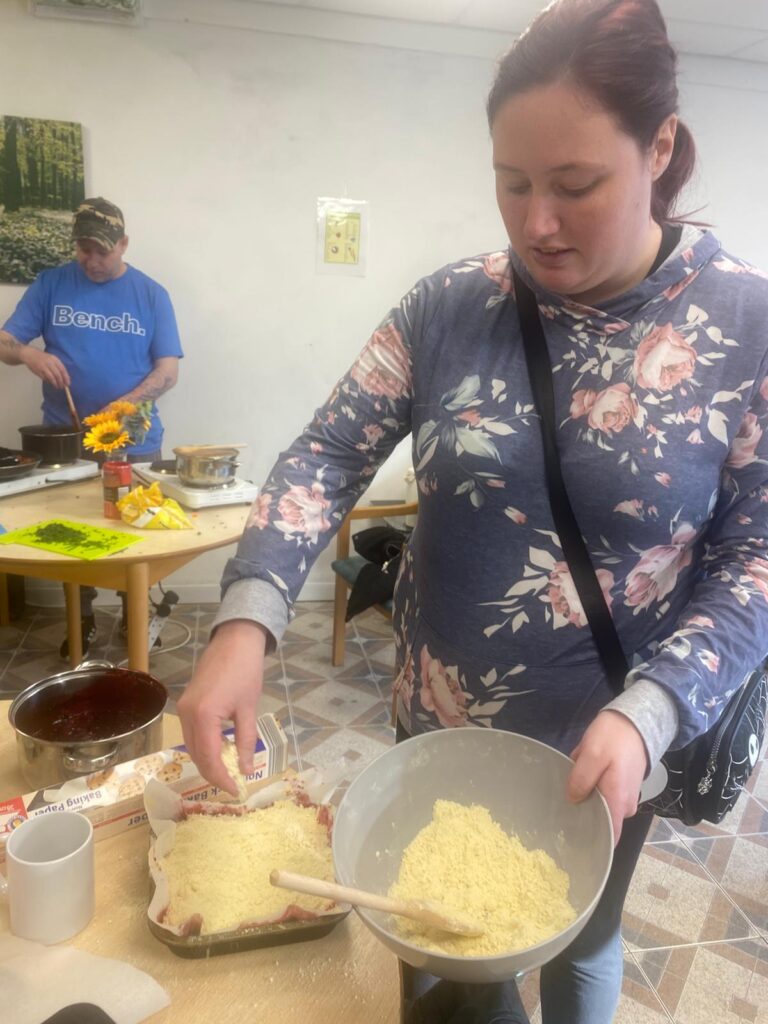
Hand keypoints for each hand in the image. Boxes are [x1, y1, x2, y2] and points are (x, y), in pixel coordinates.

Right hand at [19, 347, 69, 388]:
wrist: (30, 354)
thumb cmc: (43, 357)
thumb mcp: (52, 359)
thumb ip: (58, 366)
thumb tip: (64, 378)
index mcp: (55, 359)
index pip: (62, 369)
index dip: (66, 377)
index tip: (68, 383)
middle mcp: (50, 363)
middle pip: (58, 374)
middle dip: (61, 382)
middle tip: (62, 387)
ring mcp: (43, 367)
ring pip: (52, 377)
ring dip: (55, 383)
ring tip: (57, 386)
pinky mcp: (38, 371)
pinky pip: (45, 378)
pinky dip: (49, 382)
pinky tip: (51, 383)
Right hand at [176, 620, 267, 795]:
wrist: (235, 640)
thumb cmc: (246, 671)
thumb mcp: (249, 708)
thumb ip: (246, 741)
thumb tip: (246, 769)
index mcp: (203, 716)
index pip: (209, 758)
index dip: (220, 778)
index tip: (235, 790)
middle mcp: (186, 714)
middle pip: (196, 755)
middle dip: (213, 773)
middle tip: (232, 785)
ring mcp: (182, 708)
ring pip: (191, 746)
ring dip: (207, 761)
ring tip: (227, 772)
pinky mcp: (184, 703)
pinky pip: (191, 733)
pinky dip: (203, 746)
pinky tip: (219, 750)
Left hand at [567, 710, 647, 844]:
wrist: (636, 720)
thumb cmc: (613, 738)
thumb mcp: (591, 755)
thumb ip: (581, 780)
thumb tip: (573, 801)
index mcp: (618, 802)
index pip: (609, 837)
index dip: (591, 841)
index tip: (570, 837)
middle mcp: (625, 805)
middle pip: (600, 820)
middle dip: (582, 809)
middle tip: (563, 799)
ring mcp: (626, 796)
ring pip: (600, 804)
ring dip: (586, 793)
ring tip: (573, 779)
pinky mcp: (623, 786)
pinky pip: (604, 792)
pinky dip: (593, 784)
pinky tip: (584, 771)